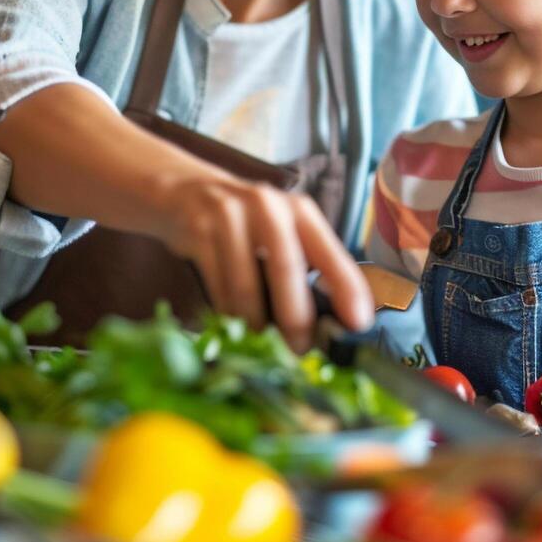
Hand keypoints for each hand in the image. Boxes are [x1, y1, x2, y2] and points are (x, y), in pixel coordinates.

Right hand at [155, 174, 371, 350]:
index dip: (347, 289)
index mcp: (299, 211)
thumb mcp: (280, 231)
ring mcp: (229, 215)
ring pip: (246, 283)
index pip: (330, 252)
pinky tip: (232, 324)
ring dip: (255, 322)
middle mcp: (268, 206)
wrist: (184, 191)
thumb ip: (307, 265)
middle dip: (296, 317)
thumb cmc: (245, 223)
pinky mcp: (198, 230)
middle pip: (286, 267)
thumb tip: (335, 322)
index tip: (357, 325)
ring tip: (260, 343)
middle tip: (300, 350)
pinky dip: (226, 312)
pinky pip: (216, 284)